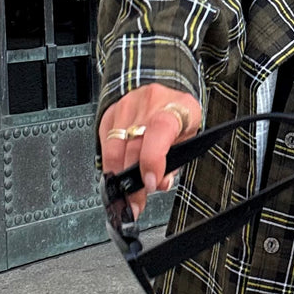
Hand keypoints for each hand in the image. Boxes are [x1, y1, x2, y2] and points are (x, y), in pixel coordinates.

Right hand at [99, 84, 202, 217]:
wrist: (166, 91)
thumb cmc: (179, 115)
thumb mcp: (189, 135)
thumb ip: (176, 160)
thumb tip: (159, 183)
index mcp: (173, 108)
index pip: (159, 130)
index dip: (152, 160)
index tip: (150, 183)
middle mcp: (147, 105)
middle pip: (133, 146)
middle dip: (133, 182)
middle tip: (136, 203)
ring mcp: (125, 107)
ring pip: (113, 147)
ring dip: (117, 177)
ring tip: (125, 196)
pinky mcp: (110, 114)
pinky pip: (104, 143)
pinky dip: (110, 164)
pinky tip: (117, 175)